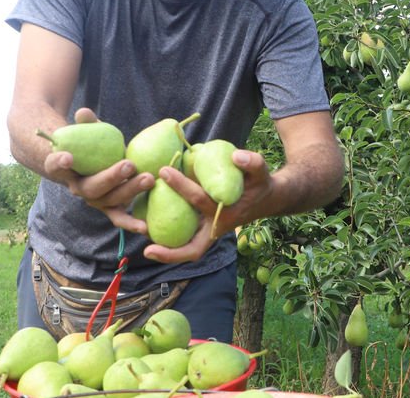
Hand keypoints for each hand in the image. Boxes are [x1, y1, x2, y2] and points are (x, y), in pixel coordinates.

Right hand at [43, 107, 153, 232]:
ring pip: (110, 200)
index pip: (55, 166)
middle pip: (91, 188)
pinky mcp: (110, 207)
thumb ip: (86, 124)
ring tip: (148, 178)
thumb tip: (84, 113)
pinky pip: (119, 217)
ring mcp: (95, 200)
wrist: (94, 165)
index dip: (58, 162)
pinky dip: (131, 224)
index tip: (66, 156)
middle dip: (111, 177)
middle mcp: (78, 188)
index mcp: (66, 170)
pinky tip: (146, 228)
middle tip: (129, 165)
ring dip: (130, 191)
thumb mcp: (87, 132)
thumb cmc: (89, 145)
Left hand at [142, 149, 273, 262]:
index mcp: (227, 213)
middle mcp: (216, 228)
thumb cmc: (259, 184)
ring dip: (167, 253)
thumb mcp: (261, 172)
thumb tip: (235, 156)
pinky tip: (149, 230)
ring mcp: (210, 233)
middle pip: (192, 247)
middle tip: (145, 242)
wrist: (266, 199)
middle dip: (169, 249)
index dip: (181, 187)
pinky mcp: (204, 231)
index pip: (199, 201)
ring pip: (188, 251)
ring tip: (143, 247)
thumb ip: (253, 162)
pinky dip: (170, 243)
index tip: (164, 171)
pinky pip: (186, 242)